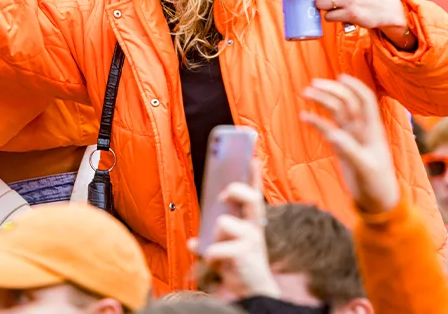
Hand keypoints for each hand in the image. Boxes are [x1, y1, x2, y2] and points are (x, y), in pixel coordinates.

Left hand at [189, 162, 278, 300]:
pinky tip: (216, 264)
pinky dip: (210, 256)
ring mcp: (252, 239)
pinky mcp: (244, 252)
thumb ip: (210, 240)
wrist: (252, 291)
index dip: (254, 175)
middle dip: (238, 190)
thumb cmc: (238, 265)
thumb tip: (192, 243)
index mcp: (250, 223)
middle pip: (252, 198)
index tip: (252, 157)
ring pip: (223, 223)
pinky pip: (215, 247)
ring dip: (215, 238)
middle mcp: (254, 227)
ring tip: (218, 251)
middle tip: (225, 193)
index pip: (254, 194)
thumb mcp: (226, 247)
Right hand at [300, 75, 399, 213]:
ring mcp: (350, 136)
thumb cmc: (377, 184)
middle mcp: (361, 129)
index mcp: (372, 129)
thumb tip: (332, 134)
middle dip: (331, 91)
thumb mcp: (366, 168)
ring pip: (335, 112)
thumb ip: (350, 151)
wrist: (376, 201)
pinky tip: (304, 116)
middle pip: (346, 102)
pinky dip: (316, 121)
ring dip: (322, 101)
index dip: (355, 86)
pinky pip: (327, 128)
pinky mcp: (341, 146)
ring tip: (306, 93)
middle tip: (312, 85)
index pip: (365, 100)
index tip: (340, 77)